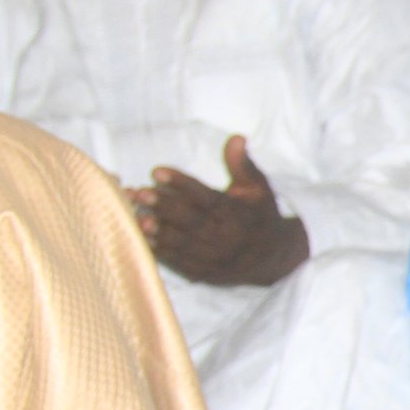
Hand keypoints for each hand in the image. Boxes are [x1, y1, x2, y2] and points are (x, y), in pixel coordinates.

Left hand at [132, 135, 309, 286]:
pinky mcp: (205, 272)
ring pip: (181, 242)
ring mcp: (215, 257)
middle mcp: (226, 236)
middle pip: (190, 219)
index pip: (205, 196)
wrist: (273, 258)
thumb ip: (242, 164)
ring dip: (157, 229)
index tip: (157, 171)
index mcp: (238, 213)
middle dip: (163, 206)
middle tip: (139, 192)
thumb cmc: (260, 215)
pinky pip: (179, 261)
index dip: (180, 183)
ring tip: (136, 215)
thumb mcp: (258, 188)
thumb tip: (236, 137)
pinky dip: (160, 250)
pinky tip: (143, 237)